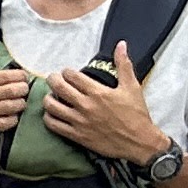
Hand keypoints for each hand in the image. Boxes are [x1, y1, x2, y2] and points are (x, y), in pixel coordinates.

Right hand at [0, 38, 36, 146]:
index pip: (3, 76)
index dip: (19, 76)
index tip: (23, 77)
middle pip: (10, 91)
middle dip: (23, 89)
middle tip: (25, 89)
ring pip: (10, 107)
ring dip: (20, 104)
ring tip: (20, 102)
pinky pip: (4, 123)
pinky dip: (13, 119)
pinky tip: (12, 116)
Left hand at [43, 40, 162, 165]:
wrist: (140, 142)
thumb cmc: (136, 115)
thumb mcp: (132, 87)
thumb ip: (124, 65)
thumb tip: (121, 45)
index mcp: (98, 92)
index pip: (72, 76)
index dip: (67, 72)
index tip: (68, 73)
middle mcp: (86, 106)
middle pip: (58, 87)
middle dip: (53, 79)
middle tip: (53, 79)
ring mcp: (79, 121)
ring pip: (51, 106)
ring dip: (48, 98)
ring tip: (52, 96)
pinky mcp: (77, 136)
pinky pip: (53, 125)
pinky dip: (48, 117)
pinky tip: (52, 114)